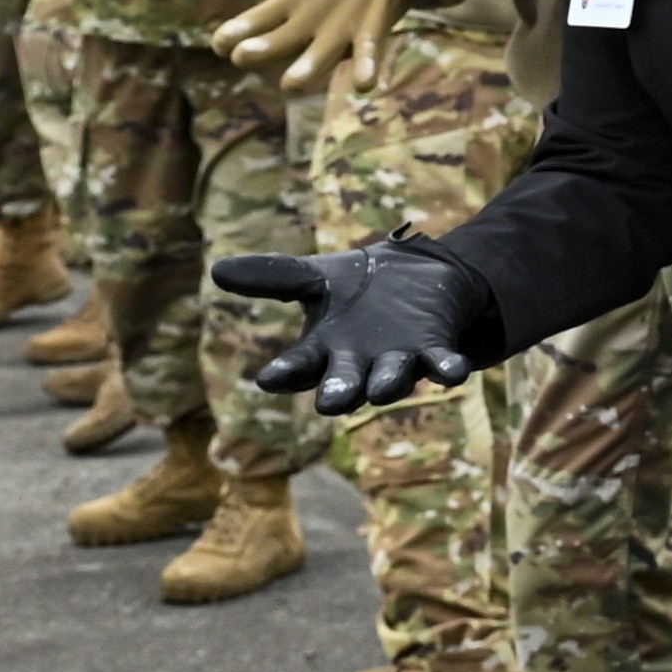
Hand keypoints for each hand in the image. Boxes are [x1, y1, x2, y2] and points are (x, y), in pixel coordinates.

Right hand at [213, 235, 495, 413]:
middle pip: (344, 385)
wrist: (418, 276)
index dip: (285, 374)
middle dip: (338, 393)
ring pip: (390, 381)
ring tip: (382, 389)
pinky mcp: (435, 349)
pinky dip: (448, 369)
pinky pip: (442, 365)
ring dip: (387, 384)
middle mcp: (358, 365)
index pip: (299, 367)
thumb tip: (217, 269)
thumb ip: (274, 277)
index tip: (268, 379)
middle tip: (331, 403)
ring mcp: (398, 361)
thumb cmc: (358, 286)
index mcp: (323, 351)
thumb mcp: (315, 276)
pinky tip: (455, 372)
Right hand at [216, 0, 413, 86]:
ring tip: (290, 85)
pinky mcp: (373, 29)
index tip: (220, 42)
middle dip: (262, 51)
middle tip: (242, 56)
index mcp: (288, 4)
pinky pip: (369, 53)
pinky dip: (365, 68)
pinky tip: (364, 84)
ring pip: (320, 57)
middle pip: (280, 44)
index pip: (255, 23)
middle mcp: (310, 25)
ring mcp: (340, 32)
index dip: (236, 32)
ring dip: (307, 69)